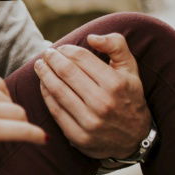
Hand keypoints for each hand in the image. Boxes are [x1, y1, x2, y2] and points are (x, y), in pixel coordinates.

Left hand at [33, 33, 150, 159]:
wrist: (135, 137)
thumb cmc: (129, 96)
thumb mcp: (130, 69)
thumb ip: (116, 46)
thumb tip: (91, 37)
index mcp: (116, 84)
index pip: (81, 58)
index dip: (67, 50)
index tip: (60, 48)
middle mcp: (103, 103)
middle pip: (66, 72)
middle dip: (52, 59)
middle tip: (46, 54)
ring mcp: (89, 121)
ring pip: (57, 90)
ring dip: (44, 74)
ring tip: (40, 65)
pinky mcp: (78, 136)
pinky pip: (55, 110)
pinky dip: (45, 94)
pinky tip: (43, 84)